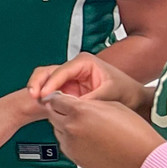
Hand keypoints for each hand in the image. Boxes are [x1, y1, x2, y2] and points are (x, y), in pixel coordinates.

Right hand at [28, 53, 142, 105]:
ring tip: (34, 101)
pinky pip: (50, 90)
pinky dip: (43, 96)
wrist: (133, 99)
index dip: (51, 83)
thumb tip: (71, 106)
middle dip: (39, 84)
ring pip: (45, 79)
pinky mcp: (66, 89)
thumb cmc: (126, 91)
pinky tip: (41, 105)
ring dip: (38, 89)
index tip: (44, 95)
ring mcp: (69, 78)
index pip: (62, 70)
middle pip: (49, 72)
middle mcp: (74, 67)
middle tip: (33, 96)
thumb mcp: (109, 93)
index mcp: (85, 62)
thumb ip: (89, 99)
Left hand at [44, 93, 164, 167]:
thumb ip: (90, 103)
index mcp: (80, 111)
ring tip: (83, 125)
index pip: (54, 99)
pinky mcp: (73, 157)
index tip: (59, 97)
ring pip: (56, 128)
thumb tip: (78, 103)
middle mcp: (71, 127)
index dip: (57, 97)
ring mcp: (70, 144)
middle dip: (58, 109)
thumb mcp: (113, 106)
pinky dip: (69, 138)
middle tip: (68, 109)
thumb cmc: (135, 134)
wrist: (142, 160)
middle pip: (51, 113)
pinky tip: (85, 137)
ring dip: (64, 124)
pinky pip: (64, 143)